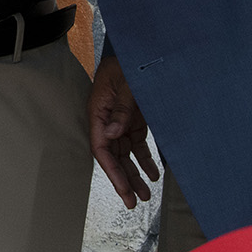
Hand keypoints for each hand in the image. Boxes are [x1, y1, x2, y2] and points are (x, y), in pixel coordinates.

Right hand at [89, 55, 159, 207]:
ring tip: (145, 195)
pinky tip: (153, 175)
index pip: (101, 147)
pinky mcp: (134, 121)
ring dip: (134, 174)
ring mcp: (121, 121)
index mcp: (98, 111)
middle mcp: (107, 120)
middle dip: (123, 180)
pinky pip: (137, 146)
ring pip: (125, 155)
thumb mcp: (127, 84)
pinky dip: (145, 161)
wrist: (137, 49)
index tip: (123, 188)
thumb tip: (113, 133)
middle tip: (134, 202)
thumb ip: (121, 109)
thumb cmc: (127, 62)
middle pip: (113, 156)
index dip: (111, 170)